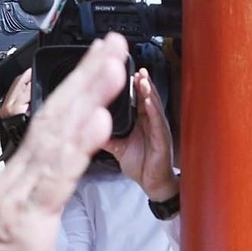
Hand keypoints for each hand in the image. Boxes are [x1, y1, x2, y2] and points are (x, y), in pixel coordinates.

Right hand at [0, 34, 125, 250]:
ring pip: (57, 135)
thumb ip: (43, 189)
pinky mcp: (28, 220)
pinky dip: (78, 146)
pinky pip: (56, 177)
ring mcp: (20, 194)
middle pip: (54, 115)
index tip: (101, 59)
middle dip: (87, 76)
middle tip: (114, 43)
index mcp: (19, 176)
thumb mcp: (26, 222)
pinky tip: (98, 120)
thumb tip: (65, 160)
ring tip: (113, 66)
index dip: (77, 87)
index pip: (50, 121)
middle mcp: (17, 176)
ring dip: (88, 96)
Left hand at [108, 69, 176, 202]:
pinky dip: (154, 111)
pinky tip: (148, 102)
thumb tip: (89, 126)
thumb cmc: (141, 165)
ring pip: (153, 105)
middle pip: (145, 95)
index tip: (121, 68)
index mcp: (140, 120)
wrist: (153, 185)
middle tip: (133, 66)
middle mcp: (150, 121)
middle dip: (140, 80)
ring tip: (141, 78)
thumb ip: (106, 135)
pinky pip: (158, 123)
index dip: (130, 82)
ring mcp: (157, 129)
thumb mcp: (118, 147)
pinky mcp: (162, 140)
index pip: (135, 96)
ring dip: (147, 91)